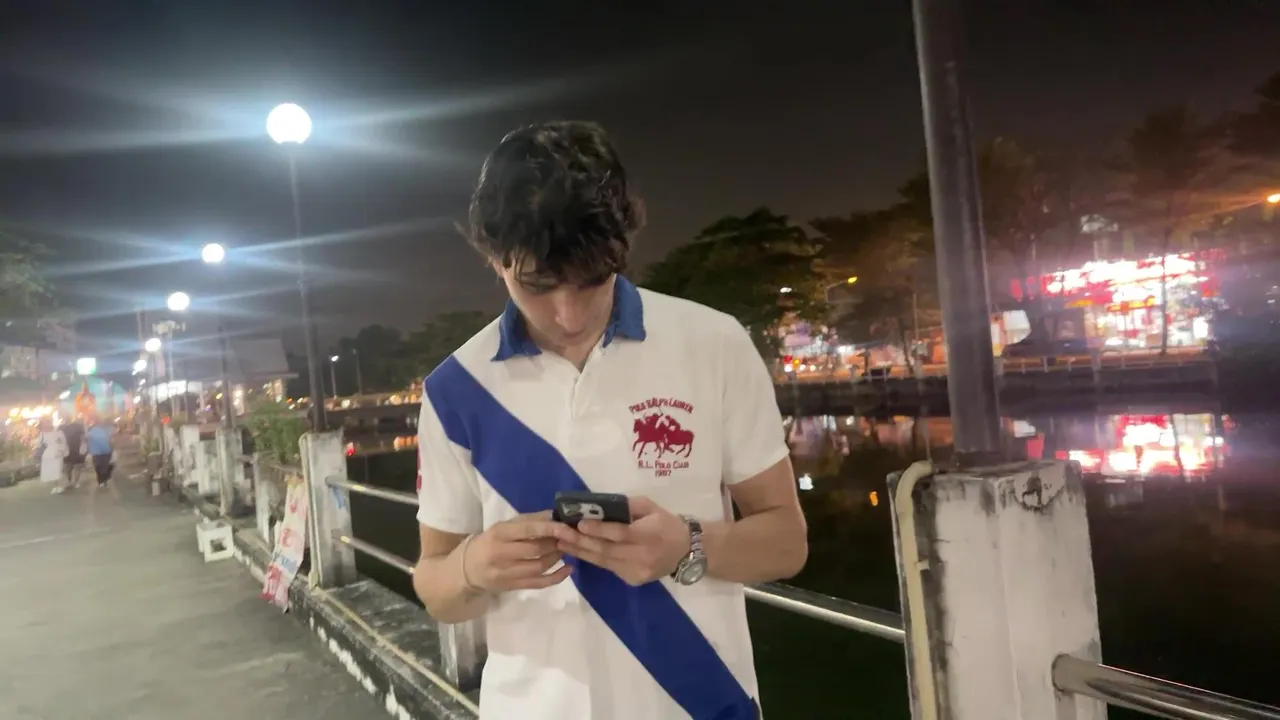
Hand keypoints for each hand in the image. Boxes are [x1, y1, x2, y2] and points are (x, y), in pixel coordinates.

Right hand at [464, 511, 573, 591]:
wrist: (468, 568)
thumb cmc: (491, 541)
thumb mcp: (505, 526)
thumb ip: (530, 520)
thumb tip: (556, 514)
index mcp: (500, 533)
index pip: (528, 530)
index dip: (550, 529)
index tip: (568, 528)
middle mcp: (501, 553)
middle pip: (536, 549)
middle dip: (556, 543)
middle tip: (568, 538)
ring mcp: (506, 572)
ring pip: (539, 567)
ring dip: (557, 557)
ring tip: (565, 549)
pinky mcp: (512, 586)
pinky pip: (539, 583)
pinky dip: (557, 577)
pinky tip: (568, 569)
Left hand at [557, 497, 690, 586]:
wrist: (686, 551)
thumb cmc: (666, 524)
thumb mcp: (651, 507)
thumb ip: (628, 506)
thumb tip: (599, 506)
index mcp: (648, 534)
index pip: (619, 533)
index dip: (598, 530)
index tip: (578, 524)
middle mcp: (642, 555)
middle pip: (606, 549)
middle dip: (580, 541)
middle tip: (558, 533)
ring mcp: (637, 571)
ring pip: (603, 561)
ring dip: (580, 551)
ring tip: (560, 542)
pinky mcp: (633, 579)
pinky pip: (609, 568)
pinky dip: (593, 559)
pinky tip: (578, 551)